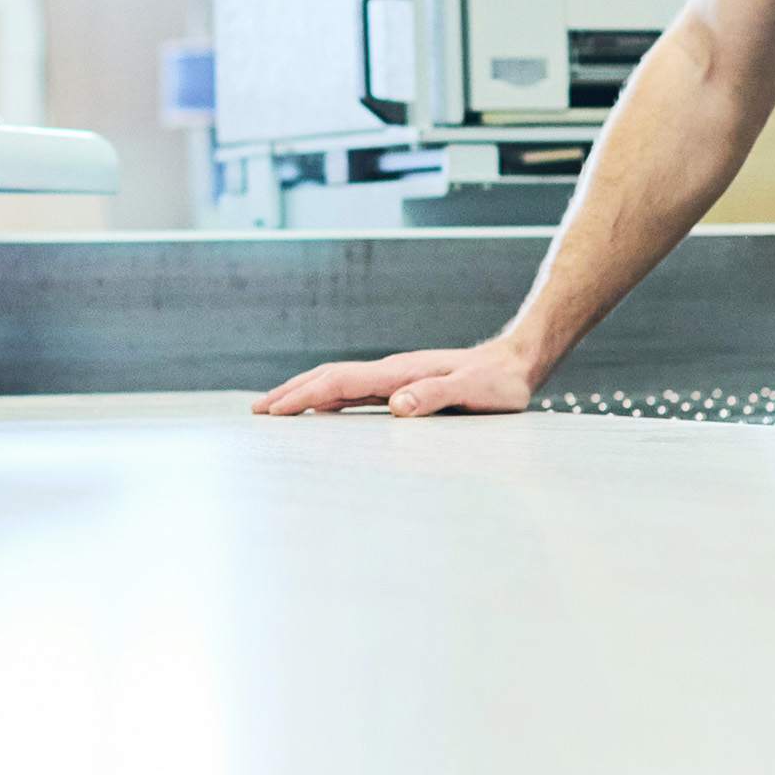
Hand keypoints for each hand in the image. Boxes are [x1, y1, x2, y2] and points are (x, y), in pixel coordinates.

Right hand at [253, 336, 536, 418]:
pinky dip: (329, 398)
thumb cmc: (498, 383)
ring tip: (276, 407)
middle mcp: (392, 372)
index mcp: (401, 373)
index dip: (304, 396)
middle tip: (257, 412)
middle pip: (330, 377)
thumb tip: (397, 406)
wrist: (517, 362)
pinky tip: (322, 409)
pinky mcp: (404, 384)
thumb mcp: (473, 392)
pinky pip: (356, 391)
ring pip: (339, 382)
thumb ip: (436, 397)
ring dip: (305, 393)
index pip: (341, 382)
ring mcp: (396, 377)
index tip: (272, 411)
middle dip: (292, 393)